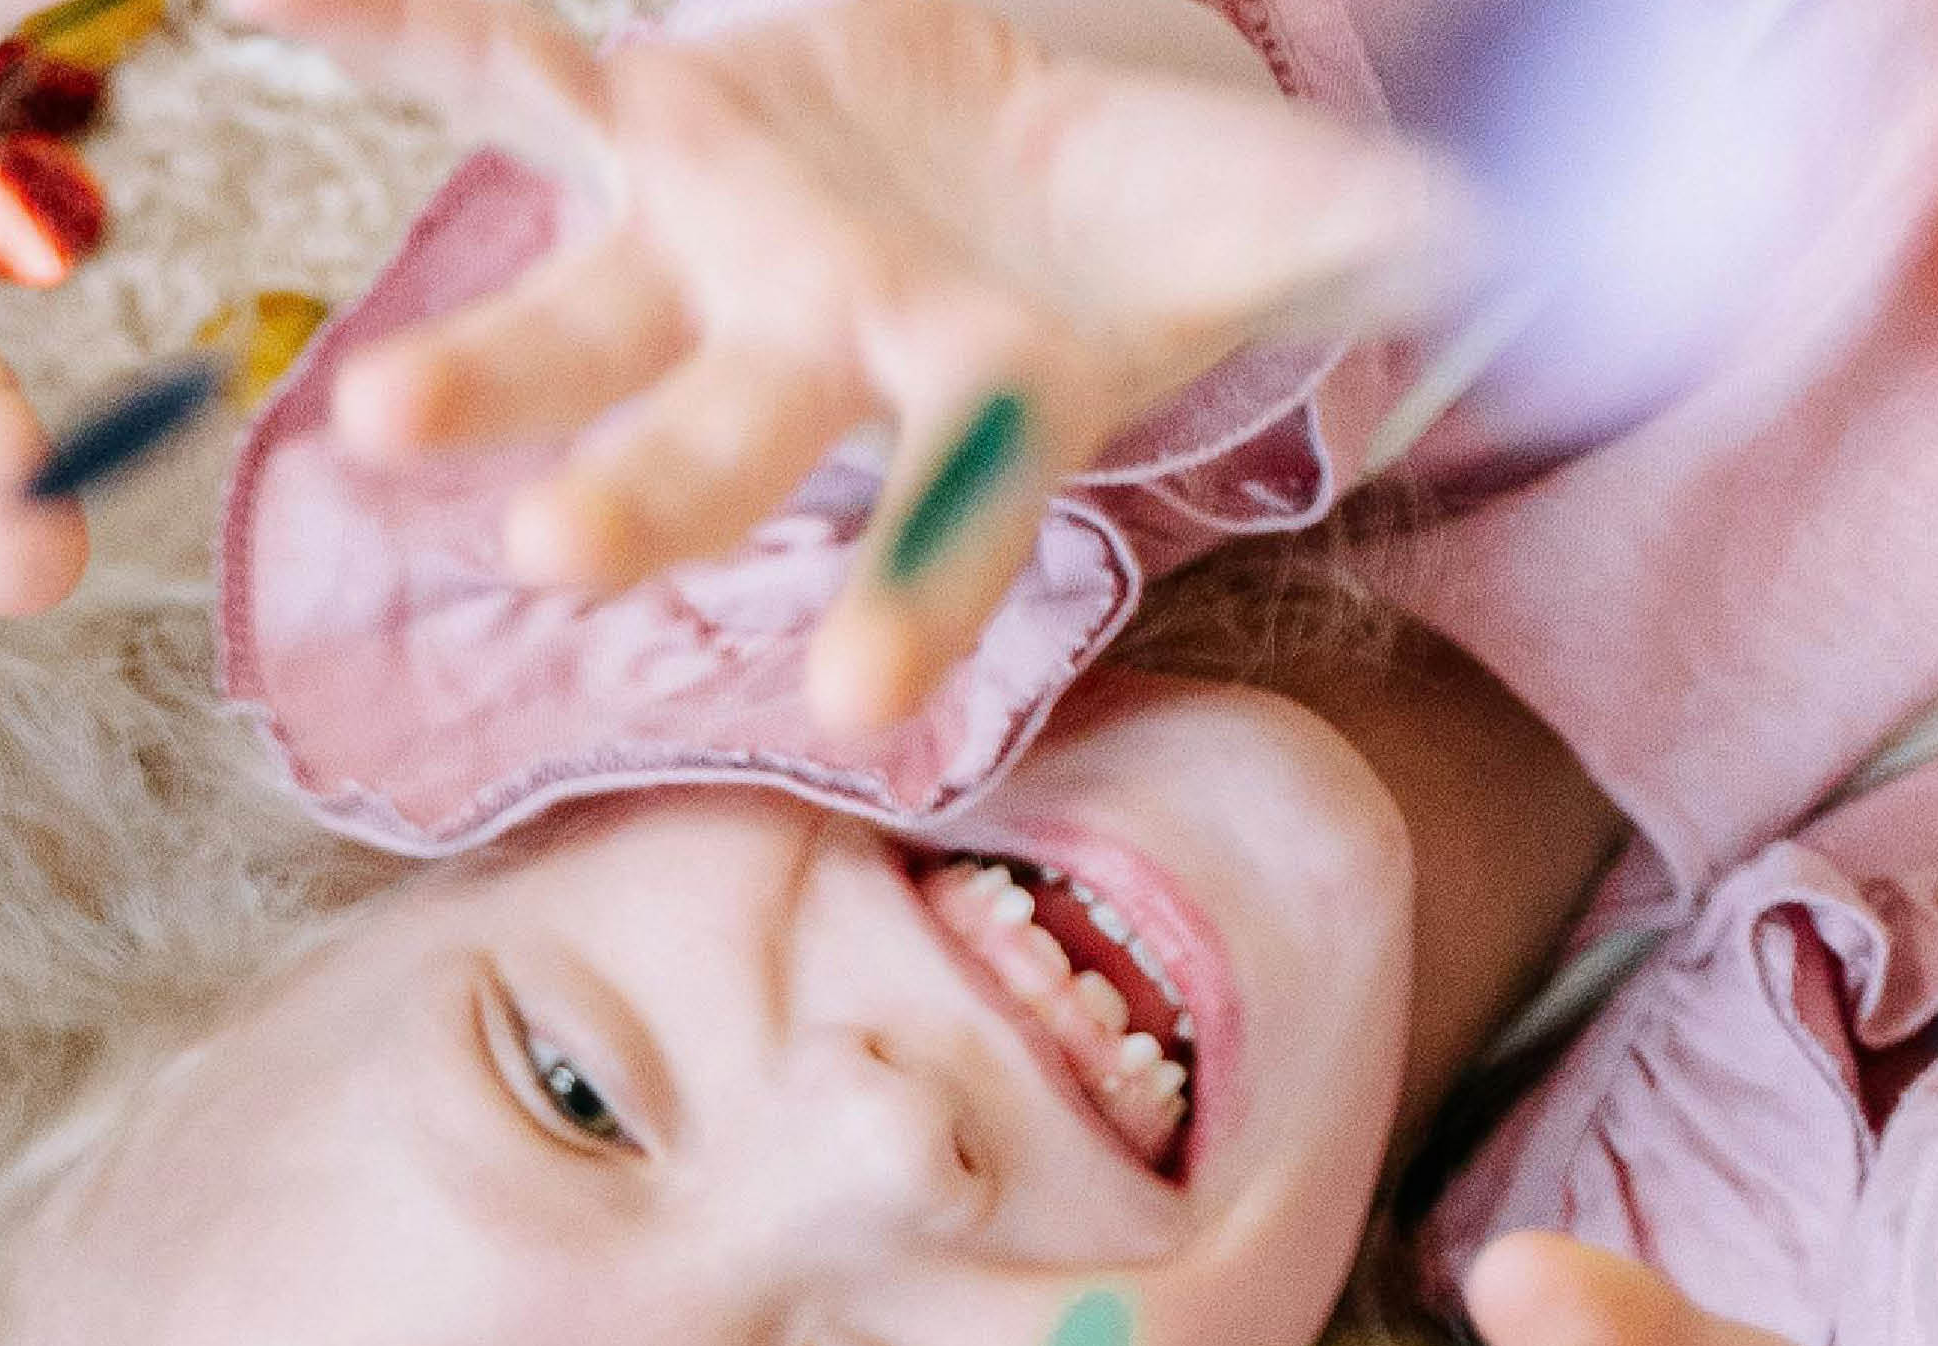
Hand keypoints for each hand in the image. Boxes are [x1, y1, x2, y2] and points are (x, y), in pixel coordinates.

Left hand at [238, 0, 1450, 726]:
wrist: (1032, 138)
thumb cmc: (1166, 207)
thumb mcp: (1303, 209)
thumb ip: (1408, 240)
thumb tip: (1565, 251)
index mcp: (970, 398)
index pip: (949, 528)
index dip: (917, 595)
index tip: (863, 688)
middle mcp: (805, 360)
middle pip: (719, 458)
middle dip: (646, 507)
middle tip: (556, 561)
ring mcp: (702, 253)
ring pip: (571, 331)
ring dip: (479, 377)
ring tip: (372, 412)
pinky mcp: (636, 124)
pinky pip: (499, 73)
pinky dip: (402, 35)